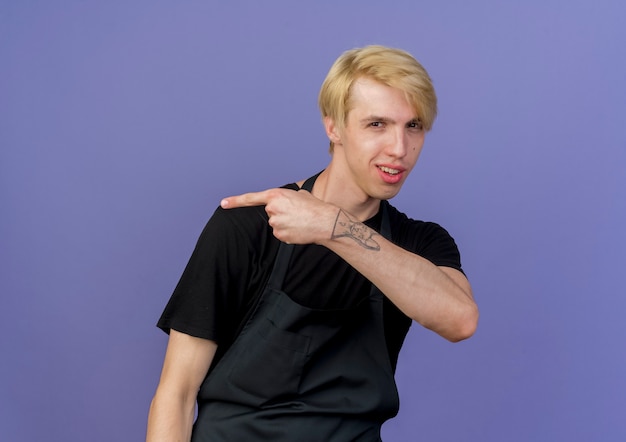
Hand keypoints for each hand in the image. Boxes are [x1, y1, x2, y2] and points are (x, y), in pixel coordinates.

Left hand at [221, 188, 335, 243]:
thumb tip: (282, 205)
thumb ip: (285, 198)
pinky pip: (280, 234)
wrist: (325, 221)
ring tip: (300, 221)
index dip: (235, 201)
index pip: (251, 198)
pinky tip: (299, 230)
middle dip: (279, 213)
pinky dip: (288, 232)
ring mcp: (275, 224)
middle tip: (295, 213)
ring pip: (275, 224)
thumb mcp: (298, 194)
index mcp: (275, 195)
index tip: (223, 204)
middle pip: (269, 213)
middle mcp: (272, 209)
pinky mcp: (280, 235)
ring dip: (285, 224)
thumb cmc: (314, 207)